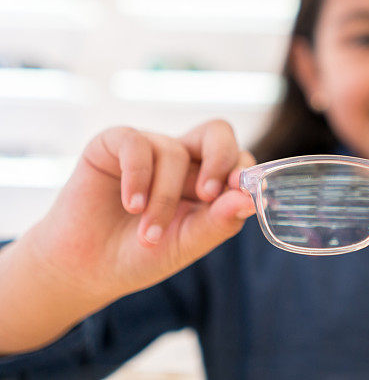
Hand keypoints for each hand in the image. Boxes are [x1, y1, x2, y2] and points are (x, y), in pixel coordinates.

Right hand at [28, 120, 255, 302]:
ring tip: (149, 235)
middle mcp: (183, 158)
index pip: (237, 158)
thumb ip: (218, 223)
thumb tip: (250, 201)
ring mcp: (149, 148)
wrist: (85, 269)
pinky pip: (136, 144)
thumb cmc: (141, 255)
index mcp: (207, 179)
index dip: (242, 170)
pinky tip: (131, 206)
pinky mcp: (113, 144)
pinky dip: (138, 177)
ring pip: (174, 152)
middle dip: (219, 159)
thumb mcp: (186, 244)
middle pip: (217, 132)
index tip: (240, 192)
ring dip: (164, 199)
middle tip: (207, 194)